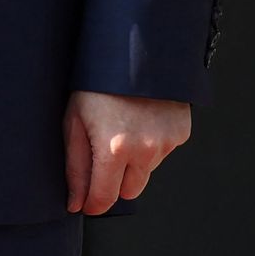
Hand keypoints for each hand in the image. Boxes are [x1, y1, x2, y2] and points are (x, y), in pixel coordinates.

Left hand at [63, 89, 191, 214]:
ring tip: (120, 127)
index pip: (105, 197)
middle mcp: (144, 151)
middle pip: (129, 191)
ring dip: (133, 161)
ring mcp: (166, 143)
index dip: (93, 204)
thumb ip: (75, 166)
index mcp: (114, 148)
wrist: (133, 50)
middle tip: (100, 154)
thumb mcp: (73, 119)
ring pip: (146, 172)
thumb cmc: (95, 82)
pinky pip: (162, 153)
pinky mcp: (180, 134)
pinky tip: (139, 119)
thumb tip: (76, 202)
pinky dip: (150, 144)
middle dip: (114, 181)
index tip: (85, 204)